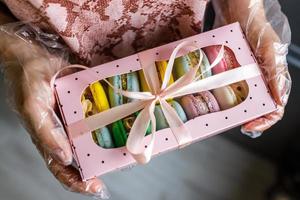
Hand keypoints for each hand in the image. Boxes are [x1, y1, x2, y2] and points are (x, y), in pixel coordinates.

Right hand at [0, 24, 108, 198]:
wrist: (32, 53)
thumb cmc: (27, 78)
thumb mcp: (32, 105)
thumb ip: (45, 133)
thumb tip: (64, 158)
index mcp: (47, 138)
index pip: (60, 167)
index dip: (75, 182)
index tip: (94, 188)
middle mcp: (61, 132)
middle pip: (78, 158)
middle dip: (94, 170)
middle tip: (112, 173)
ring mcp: (72, 119)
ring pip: (89, 140)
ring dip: (104, 149)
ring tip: (121, 156)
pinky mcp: (81, 105)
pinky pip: (95, 118)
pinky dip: (107, 125)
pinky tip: (120, 126)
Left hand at [212, 0, 290, 134]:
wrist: (234, 10)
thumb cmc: (255, 26)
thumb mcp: (269, 49)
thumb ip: (276, 73)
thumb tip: (278, 101)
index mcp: (273, 78)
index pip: (274, 109)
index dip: (264, 121)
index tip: (249, 126)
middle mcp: (259, 81)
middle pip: (255, 108)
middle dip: (246, 119)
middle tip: (232, 123)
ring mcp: (243, 77)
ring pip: (240, 102)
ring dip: (233, 112)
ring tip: (222, 117)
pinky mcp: (229, 71)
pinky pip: (225, 89)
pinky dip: (221, 98)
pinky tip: (213, 102)